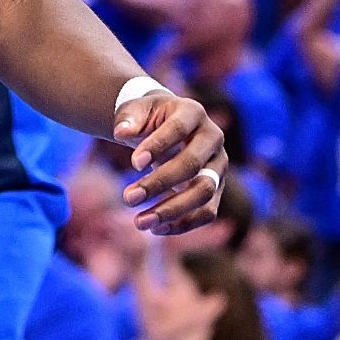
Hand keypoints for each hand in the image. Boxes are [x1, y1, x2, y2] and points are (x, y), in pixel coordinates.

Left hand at [113, 90, 226, 234]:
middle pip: (193, 164)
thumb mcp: (136, 110)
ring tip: (140, 221)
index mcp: (193, 112)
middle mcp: (212, 138)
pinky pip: (207, 212)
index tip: (133, 164)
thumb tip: (121, 133)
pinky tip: (155, 229)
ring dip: (172, 210)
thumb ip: (128, 119)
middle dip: (159, 183)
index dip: (157, 146)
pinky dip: (182, 223)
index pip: (178, 129)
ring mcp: (218, 165)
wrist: (166, 127)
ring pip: (204, 192)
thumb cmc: (148, 118)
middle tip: (128, 198)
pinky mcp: (217, 189)